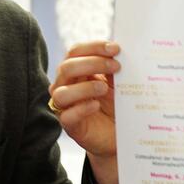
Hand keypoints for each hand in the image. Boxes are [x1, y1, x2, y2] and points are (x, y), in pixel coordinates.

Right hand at [50, 40, 120, 183]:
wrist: (119, 136)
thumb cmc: (116, 106)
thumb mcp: (118, 83)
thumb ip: (115, 69)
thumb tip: (122, 53)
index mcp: (76, 71)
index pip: (76, 52)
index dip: (94, 47)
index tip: (116, 48)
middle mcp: (66, 86)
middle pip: (67, 67)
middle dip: (92, 63)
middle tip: (116, 66)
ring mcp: (65, 106)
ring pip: (61, 92)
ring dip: (84, 87)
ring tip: (104, 88)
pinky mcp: (70, 125)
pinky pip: (67, 115)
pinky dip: (81, 108)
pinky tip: (96, 106)